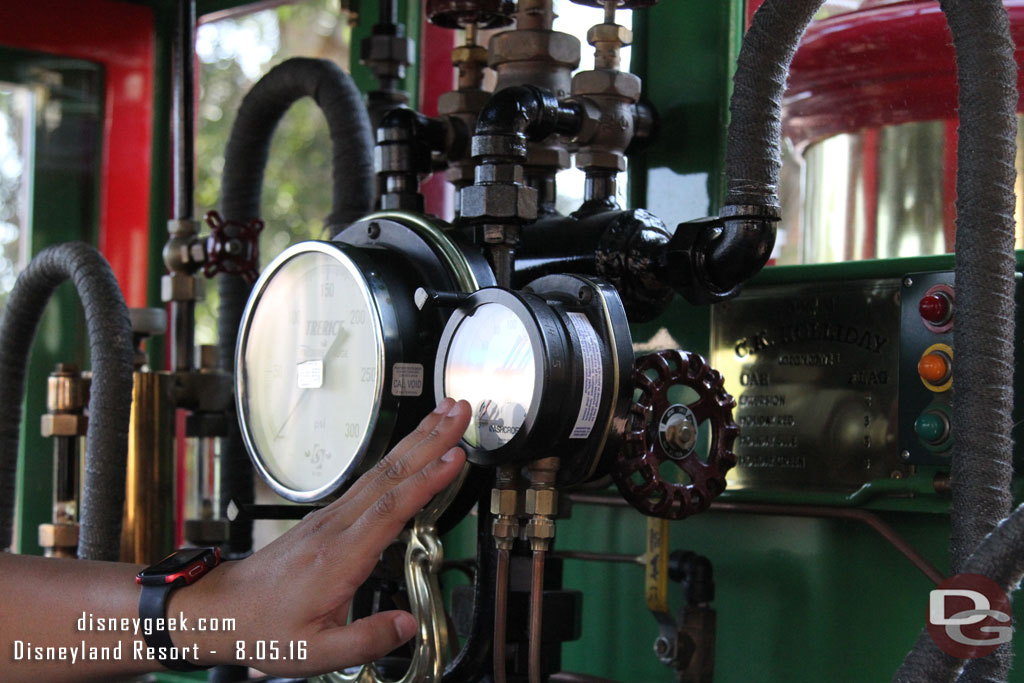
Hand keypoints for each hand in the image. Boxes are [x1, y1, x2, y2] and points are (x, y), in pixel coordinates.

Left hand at [174, 398, 470, 675]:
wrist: (223, 610)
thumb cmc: (265, 627)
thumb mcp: (315, 652)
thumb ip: (366, 639)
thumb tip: (407, 625)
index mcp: (338, 556)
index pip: (389, 508)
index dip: (425, 481)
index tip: (454, 458)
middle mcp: (336, 526)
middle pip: (390, 474)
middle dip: (430, 439)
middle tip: (460, 411)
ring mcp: (332, 516)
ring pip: (382, 469)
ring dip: (417, 438)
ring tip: (445, 414)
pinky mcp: (330, 516)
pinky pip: (372, 478)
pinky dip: (399, 457)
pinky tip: (412, 449)